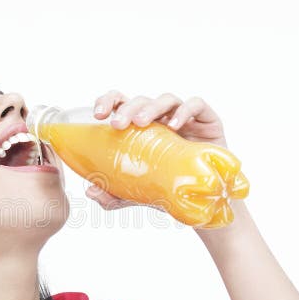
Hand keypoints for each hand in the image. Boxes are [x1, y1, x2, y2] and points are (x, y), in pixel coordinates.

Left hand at [85, 89, 229, 210]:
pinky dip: (185, 111)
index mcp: (140, 128)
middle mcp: (160, 118)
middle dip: (126, 108)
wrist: (206, 200)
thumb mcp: (138, 193)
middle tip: (117, 124)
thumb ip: (114, 194)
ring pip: (166, 99)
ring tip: (141, 123)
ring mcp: (184, 118)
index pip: (121, 103)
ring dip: (151, 107)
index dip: (108, 102)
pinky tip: (175, 125)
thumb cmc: (170, 188)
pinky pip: (197, 105)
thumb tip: (90, 191)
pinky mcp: (208, 121)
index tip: (97, 115)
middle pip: (140, 101)